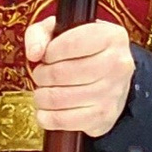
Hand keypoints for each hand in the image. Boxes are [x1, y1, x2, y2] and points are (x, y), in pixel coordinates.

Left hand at [25, 17, 134, 137]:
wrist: (112, 79)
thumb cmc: (84, 51)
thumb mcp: (62, 31)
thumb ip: (40, 33)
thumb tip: (34, 53)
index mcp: (111, 37)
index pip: (71, 43)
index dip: (49, 52)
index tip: (47, 56)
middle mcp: (117, 64)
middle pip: (61, 73)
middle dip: (42, 75)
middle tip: (41, 75)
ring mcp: (112, 93)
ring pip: (59, 98)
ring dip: (42, 96)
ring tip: (44, 91)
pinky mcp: (104, 116)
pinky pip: (63, 120)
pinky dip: (46, 117)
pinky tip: (47, 109)